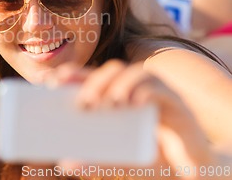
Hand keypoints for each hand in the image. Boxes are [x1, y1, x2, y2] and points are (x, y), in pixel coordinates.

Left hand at [47, 60, 215, 179]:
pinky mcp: (176, 104)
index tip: (51, 81)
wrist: (190, 172)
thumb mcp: (120, 160)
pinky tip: (134, 103)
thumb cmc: (152, 161)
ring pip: (135, 73)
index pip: (91, 80)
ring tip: (106, 102)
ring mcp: (155, 94)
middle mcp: (134, 91)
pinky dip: (145, 92)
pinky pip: (160, 89)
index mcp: (116, 100)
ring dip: (118, 84)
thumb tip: (65, 163)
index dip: (72, 75)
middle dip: (93, 81)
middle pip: (111, 72)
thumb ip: (97, 161)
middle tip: (83, 102)